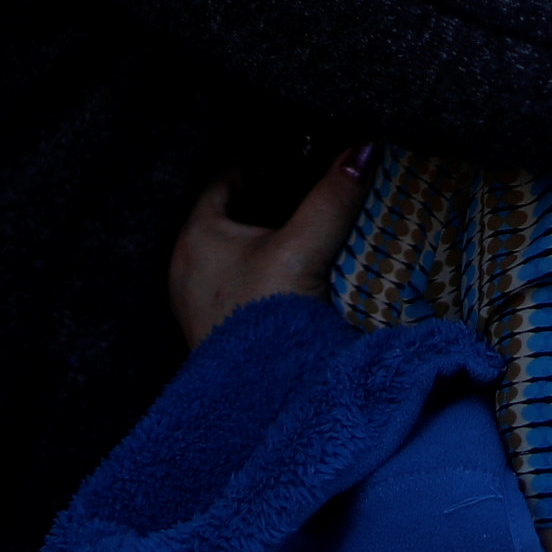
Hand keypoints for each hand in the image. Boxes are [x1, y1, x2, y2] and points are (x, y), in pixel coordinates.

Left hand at [168, 150, 370, 349]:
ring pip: (233, 251)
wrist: (256, 402)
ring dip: (264, 238)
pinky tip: (292, 277)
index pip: (223, 178)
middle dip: (265, 199)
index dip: (260, 160)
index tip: (293, 152)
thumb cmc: (266, 317)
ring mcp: (198, 302)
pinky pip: (237, 281)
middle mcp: (186, 266)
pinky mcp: (215, 330)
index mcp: (195, 236)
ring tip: (303, 227)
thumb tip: (364, 149)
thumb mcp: (302, 250)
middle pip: (228, 214)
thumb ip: (332, 198)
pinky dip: (263, 269)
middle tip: (304, 184)